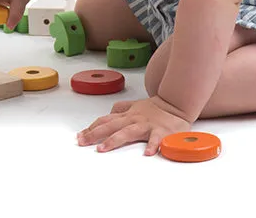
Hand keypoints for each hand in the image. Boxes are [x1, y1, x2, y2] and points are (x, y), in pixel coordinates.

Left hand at [77, 96, 192, 154]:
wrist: (175, 103)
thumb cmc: (155, 108)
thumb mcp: (135, 105)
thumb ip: (121, 109)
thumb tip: (109, 112)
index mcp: (127, 115)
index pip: (105, 120)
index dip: (91, 128)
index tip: (79, 137)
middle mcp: (133, 119)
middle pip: (111, 126)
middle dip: (95, 134)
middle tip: (82, 142)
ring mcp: (146, 125)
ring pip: (128, 132)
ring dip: (114, 140)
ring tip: (103, 148)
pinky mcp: (160, 132)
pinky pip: (155, 139)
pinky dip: (152, 145)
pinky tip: (147, 153)